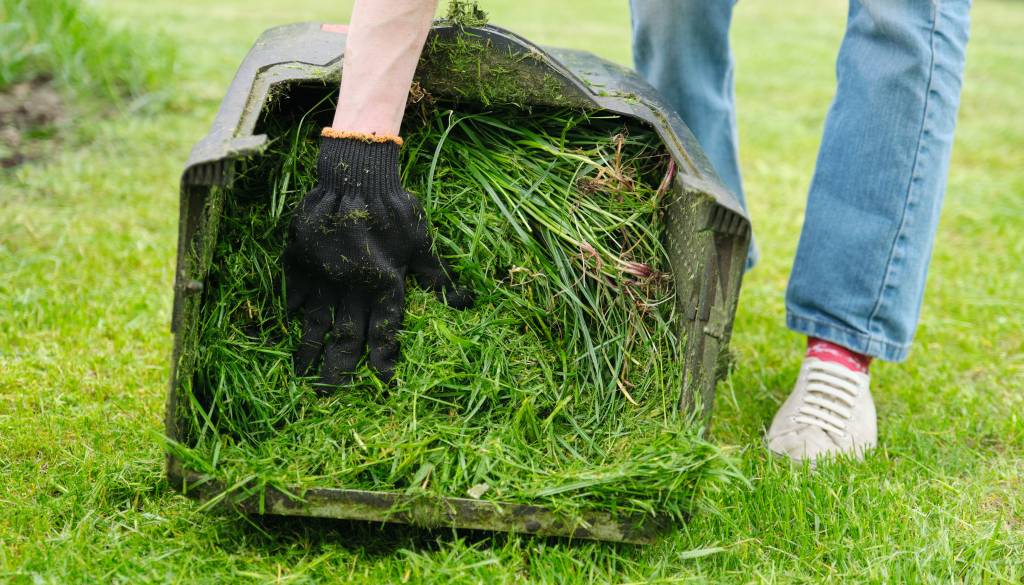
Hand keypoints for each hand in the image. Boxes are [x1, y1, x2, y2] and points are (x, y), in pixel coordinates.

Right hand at [284, 132, 471, 389]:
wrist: (356, 175)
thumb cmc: (396, 208)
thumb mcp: (421, 241)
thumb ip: (436, 276)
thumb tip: (464, 303)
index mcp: (386, 282)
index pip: (386, 330)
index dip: (385, 357)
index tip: (383, 382)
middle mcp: (354, 285)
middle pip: (347, 334)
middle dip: (340, 367)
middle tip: (330, 394)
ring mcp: (325, 274)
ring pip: (317, 320)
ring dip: (310, 349)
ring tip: (302, 375)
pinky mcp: (303, 260)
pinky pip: (297, 291)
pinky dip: (294, 310)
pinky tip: (289, 327)